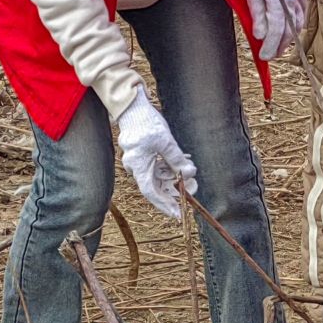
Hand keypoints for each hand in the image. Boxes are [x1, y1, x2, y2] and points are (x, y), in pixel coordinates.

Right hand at [116, 84, 197, 220]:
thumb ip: (176, 159)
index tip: (177, 214)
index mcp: (138, 165)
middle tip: (188, 198)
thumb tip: (190, 174)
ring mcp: (138, 161)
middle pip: (154, 187)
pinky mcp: (142, 156)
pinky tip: (180, 170)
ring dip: (172, 182)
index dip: (164, 204)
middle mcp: (135, 167)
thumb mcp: (165, 141)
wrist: (132, 108)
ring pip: (156, 178)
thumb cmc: (146, 122)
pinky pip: (155, 169)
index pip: (151, 192)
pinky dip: (168, 171)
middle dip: (171, 194)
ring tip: (189, 182)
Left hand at [244, 0, 308, 59]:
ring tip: (281, 46)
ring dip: (289, 38)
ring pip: (297, 23)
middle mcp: (292, 1)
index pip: (275, 31)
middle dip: (280, 46)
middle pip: (288, 30)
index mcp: (278, 1)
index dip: (270, 46)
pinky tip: (293, 29)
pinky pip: (302, 13)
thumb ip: (257, 15)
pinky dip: (297, 24)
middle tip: (272, 55)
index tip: (264, 56)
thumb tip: (260, 35)